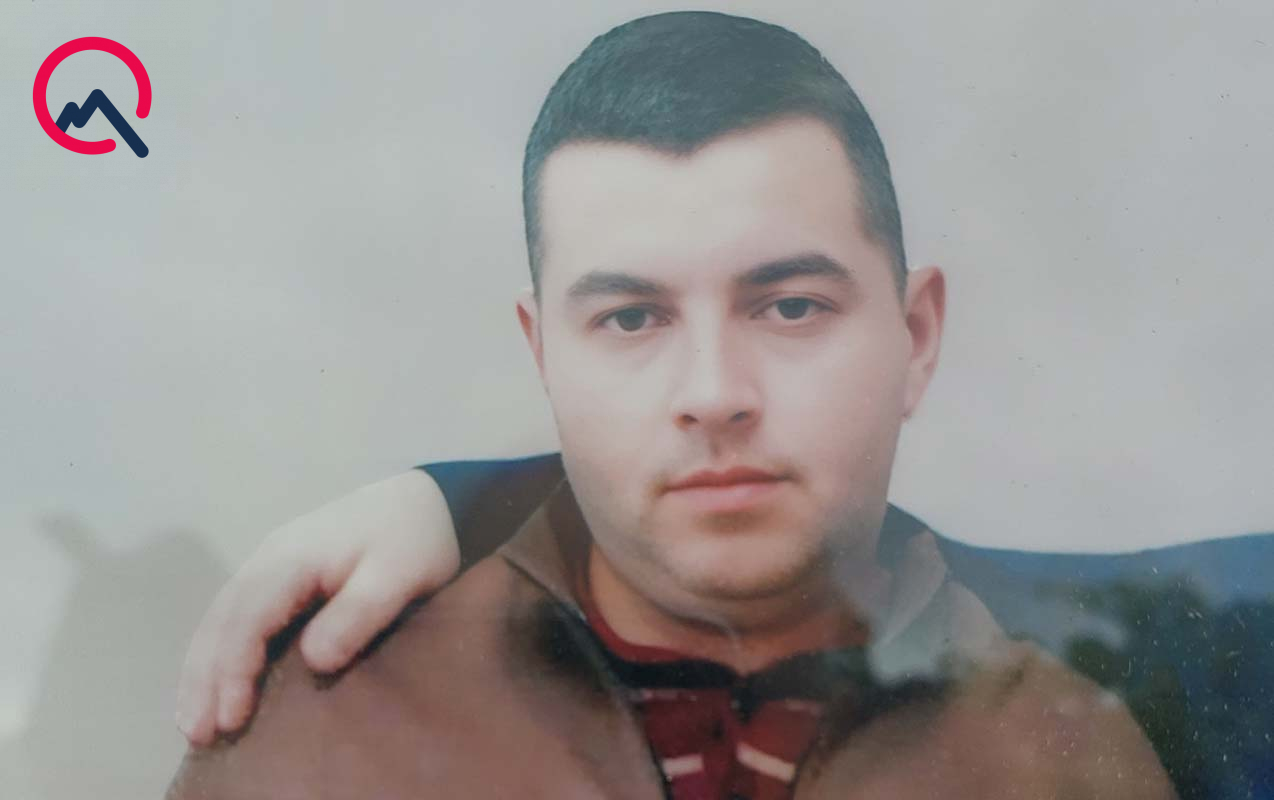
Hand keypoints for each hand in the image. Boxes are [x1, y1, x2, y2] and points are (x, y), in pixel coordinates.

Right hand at [175, 469, 458, 745]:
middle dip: (203, 678)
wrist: (429, 500)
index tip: (232, 717)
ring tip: (194, 723)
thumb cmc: (415, 538)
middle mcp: (270, 559)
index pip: (247, 619)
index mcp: (293, 558)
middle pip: (221, 621)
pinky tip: (218, 684)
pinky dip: (221, 652)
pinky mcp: (282, 575)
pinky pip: (238, 616)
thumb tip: (314, 661)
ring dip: (204, 669)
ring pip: (221, 619)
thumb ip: (357, 613)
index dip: (234, 670)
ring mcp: (272, 564)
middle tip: (197, 734)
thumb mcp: (398, 575)